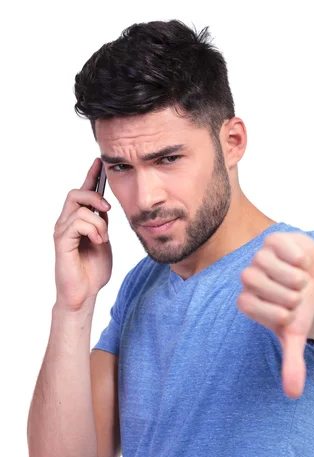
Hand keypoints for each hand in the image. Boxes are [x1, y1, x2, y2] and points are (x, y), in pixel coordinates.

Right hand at [53, 158, 112, 311]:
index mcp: (78, 221)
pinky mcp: (62, 241)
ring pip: (78, 207)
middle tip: (108, 210)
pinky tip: (98, 241)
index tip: (99, 162)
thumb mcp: (104, 240)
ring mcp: (62, 231)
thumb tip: (104, 207)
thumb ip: (102, 223)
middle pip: (75, 193)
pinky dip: (93, 229)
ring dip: (97, 221)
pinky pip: (77, 222)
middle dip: (94, 196)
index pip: (82, 193)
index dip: (90, 176)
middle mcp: (66, 223)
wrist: (85, 293)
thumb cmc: (93, 270)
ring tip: (103, 238)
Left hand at [237, 232, 313, 397]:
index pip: (245, 303)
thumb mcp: (296, 334)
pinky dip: (296, 257)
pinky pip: (279, 245)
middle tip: (297, 296)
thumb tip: (293, 395)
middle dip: (283, 293)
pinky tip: (303, 264)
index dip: (273, 311)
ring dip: (292, 276)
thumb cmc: (299, 306)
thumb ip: (292, 362)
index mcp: (247, 300)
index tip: (289, 314)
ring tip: (301, 281)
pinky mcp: (273, 240)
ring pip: (265, 262)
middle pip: (252, 280)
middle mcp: (248, 277)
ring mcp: (259, 257)